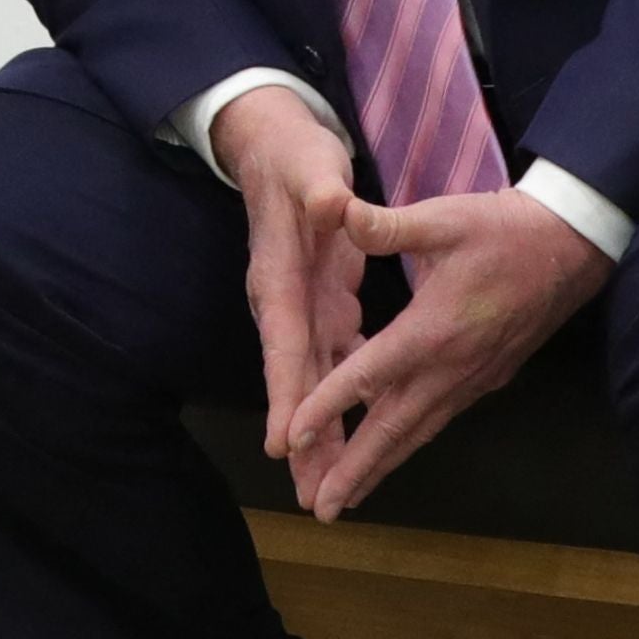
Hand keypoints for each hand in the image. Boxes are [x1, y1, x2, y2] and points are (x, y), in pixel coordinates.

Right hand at [214, 87, 368, 504]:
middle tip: (311, 494)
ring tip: (331, 484)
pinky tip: (362, 429)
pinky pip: (333, 361)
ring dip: (323, 431)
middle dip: (302, 439)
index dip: (283, 393)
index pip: (283, 342)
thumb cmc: (294, 155)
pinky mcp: (321, 301)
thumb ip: (322, 188)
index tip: (281, 441)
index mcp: (280, 276)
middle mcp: (285, 301)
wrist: (276, 143)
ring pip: (314, 380)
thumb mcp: (310, 164)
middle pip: (294, 380)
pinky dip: (343, 400)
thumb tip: (331, 202)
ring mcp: (302, 305)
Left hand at [286, 188, 610, 521]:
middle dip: (355, 470)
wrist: (573, 247)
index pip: (368, 377)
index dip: (327, 407)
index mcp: (432, 331)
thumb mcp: (443, 218)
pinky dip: (409, 441)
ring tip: (349, 497)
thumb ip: (387, 224)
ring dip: (382, 466)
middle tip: (322, 509)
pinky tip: (391, 449)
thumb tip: (336, 209)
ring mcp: (472, 378)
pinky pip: (438, 419)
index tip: (292, 439)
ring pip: (419, 432)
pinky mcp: (487, 377)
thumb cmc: (504, 230)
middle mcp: (451, 367)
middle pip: (394, 428)